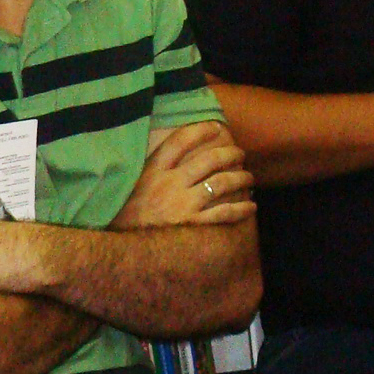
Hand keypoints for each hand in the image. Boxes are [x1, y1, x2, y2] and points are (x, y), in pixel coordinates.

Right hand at [111, 122, 254, 229]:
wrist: (122, 246)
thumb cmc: (126, 214)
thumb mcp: (132, 185)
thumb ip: (150, 169)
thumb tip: (171, 155)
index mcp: (153, 170)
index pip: (180, 141)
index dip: (201, 130)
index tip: (216, 127)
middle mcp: (170, 183)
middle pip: (208, 160)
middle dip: (230, 153)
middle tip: (240, 154)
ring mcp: (183, 204)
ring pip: (221, 183)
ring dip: (241, 178)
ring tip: (249, 178)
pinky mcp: (192, 224)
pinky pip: (224, 213)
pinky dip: (241, 209)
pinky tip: (251, 207)